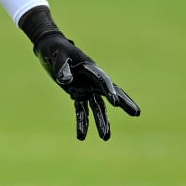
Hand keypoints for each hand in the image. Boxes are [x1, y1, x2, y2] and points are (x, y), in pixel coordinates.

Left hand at [19, 7, 139, 141]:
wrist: (49, 48)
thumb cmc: (55, 48)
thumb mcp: (57, 54)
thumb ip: (62, 66)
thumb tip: (64, 80)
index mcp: (90, 68)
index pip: (103, 80)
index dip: (109, 91)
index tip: (115, 102)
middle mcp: (92, 80)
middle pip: (111, 93)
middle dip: (124, 103)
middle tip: (136, 113)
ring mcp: (86, 88)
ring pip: (98, 107)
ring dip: (102, 121)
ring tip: (105, 137)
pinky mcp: (77, 94)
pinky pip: (81, 110)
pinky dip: (82, 123)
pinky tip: (81, 137)